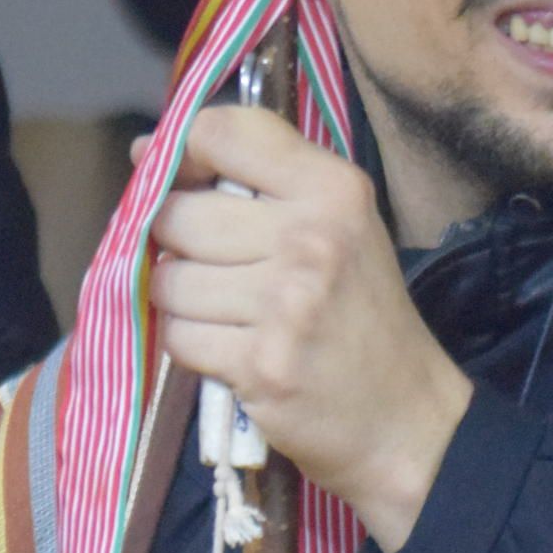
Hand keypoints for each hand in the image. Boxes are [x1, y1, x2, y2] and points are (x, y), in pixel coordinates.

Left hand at [146, 105, 473, 552]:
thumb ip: (262, 183)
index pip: (222, 133)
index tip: (177, 181)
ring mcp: (286, 303)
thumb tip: (146, 154)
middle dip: (172, 242)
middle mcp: (311, 238)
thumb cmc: (363, 317)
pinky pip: (179, 337)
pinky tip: (229, 350)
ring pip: (168, 280)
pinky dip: (191, 345)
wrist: (406, 419)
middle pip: (178, 213)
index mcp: (333, 190)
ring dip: (179, 301)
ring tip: (224, 313)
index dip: (178, 153)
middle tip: (210, 268)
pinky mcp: (261, 363)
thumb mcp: (341, 226)